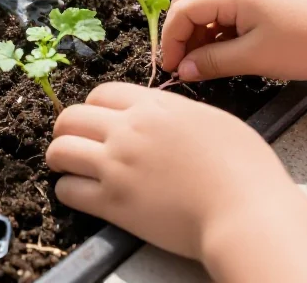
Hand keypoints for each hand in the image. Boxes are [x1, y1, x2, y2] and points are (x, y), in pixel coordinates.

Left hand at [46, 82, 295, 259]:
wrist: (246, 212)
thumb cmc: (245, 170)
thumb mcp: (213, 121)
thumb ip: (176, 115)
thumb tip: (161, 118)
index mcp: (153, 107)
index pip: (100, 94)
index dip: (94, 108)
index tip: (98, 122)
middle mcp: (128, 130)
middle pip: (70, 117)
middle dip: (68, 129)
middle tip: (76, 143)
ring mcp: (116, 166)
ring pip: (60, 150)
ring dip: (60, 158)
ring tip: (70, 168)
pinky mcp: (113, 202)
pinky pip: (68, 190)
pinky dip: (68, 191)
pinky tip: (81, 194)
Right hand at [161, 0, 306, 81]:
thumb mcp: (254, 58)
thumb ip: (212, 62)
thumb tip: (183, 70)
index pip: (183, 10)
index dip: (171, 40)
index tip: (172, 68)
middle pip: (190, 3)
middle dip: (180, 34)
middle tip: (182, 66)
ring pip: (207, 7)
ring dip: (199, 34)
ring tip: (203, 65)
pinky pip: (227, 12)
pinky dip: (217, 32)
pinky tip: (223, 55)